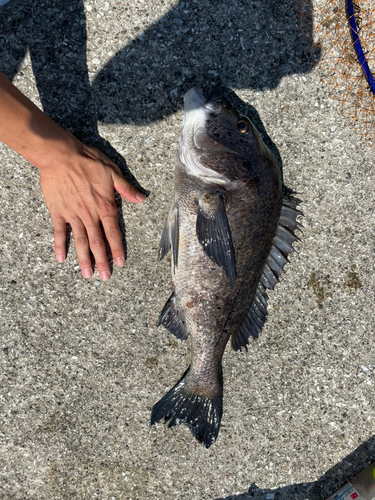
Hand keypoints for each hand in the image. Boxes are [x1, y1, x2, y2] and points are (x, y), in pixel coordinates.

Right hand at [39, 142, 145, 279]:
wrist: (60, 156)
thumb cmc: (88, 161)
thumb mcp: (113, 172)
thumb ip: (127, 189)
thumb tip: (142, 199)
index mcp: (104, 206)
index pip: (113, 233)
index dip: (117, 249)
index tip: (120, 263)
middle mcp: (89, 215)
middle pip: (97, 243)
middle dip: (102, 261)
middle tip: (105, 277)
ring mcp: (73, 215)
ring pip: (80, 241)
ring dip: (84, 259)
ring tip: (87, 274)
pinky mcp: (58, 212)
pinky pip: (60, 232)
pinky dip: (60, 245)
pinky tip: (61, 259)